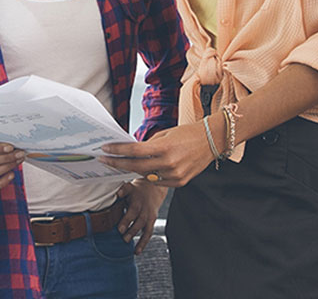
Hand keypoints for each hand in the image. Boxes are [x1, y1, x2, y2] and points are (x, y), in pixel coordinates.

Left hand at [99, 120, 218, 187]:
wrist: (211, 141)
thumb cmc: (188, 134)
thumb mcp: (165, 134)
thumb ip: (148, 145)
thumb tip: (131, 150)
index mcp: (164, 147)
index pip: (134, 151)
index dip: (117, 151)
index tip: (105, 149)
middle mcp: (168, 163)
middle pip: (135, 166)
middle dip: (117, 163)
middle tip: (105, 160)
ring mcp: (174, 175)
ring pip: (146, 176)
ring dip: (133, 170)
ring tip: (122, 164)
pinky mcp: (179, 183)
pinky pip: (158, 182)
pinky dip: (150, 176)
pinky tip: (145, 170)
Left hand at [115, 179, 166, 253]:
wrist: (153, 189)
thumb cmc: (137, 190)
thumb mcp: (130, 187)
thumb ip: (123, 190)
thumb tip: (117, 194)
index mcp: (138, 201)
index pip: (133, 211)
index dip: (127, 220)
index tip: (120, 229)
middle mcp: (145, 209)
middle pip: (140, 221)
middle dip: (132, 231)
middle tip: (124, 238)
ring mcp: (149, 216)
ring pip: (145, 229)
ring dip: (138, 239)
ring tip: (131, 246)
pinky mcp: (152, 222)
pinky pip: (148, 233)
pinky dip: (143, 243)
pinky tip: (137, 251)